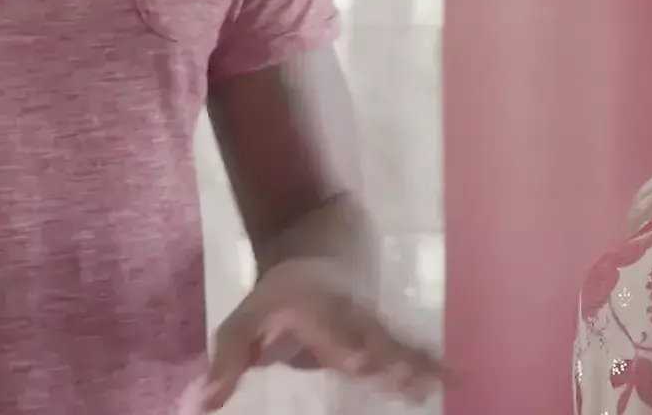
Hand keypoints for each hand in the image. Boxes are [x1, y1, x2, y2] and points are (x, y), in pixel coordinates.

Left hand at [201, 260, 444, 410]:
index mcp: (317, 309)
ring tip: (444, 379)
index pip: (332, 327)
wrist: (322, 252)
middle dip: (392, 355)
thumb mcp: (242, 323)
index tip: (357, 361)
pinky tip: (452, 378)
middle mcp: (351, 315)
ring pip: (399, 339)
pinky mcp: (386, 334)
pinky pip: (410, 347)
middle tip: (412, 377)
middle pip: (375, 333)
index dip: (343, 345)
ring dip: (419, 360)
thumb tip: (199, 407)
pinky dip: (430, 361)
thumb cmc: (276, 299)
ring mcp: (373, 323)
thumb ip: (224, 364)